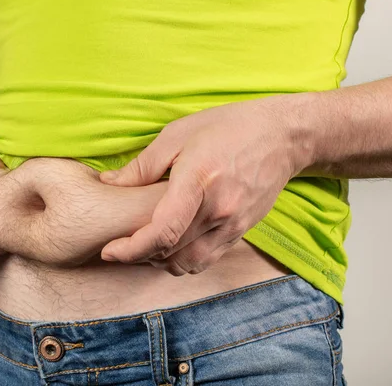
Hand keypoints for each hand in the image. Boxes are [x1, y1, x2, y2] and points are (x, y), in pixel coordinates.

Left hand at [98, 96, 308, 274]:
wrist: (284, 136)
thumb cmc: (228, 127)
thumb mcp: (178, 134)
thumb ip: (142, 165)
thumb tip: (108, 183)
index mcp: (199, 181)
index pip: (163, 231)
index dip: (131, 249)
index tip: (110, 251)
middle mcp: (219, 210)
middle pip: (170, 252)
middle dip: (138, 255)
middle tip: (120, 245)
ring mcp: (233, 225)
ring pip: (188, 263)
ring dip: (160, 262)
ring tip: (144, 247)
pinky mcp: (241, 231)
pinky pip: (207, 260)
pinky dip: (183, 261)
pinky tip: (170, 246)